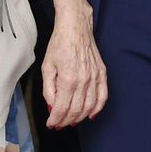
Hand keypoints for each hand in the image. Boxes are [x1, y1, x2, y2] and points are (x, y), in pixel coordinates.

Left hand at [42, 5, 107, 128]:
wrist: (76, 27)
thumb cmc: (60, 44)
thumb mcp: (47, 66)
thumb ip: (48, 89)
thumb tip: (52, 106)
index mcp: (67, 78)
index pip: (62, 108)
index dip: (55, 119)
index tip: (51, 124)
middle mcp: (83, 80)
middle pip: (76, 110)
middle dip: (66, 121)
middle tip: (59, 124)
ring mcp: (94, 77)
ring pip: (89, 106)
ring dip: (80, 118)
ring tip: (71, 121)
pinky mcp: (102, 73)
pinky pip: (103, 96)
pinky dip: (98, 108)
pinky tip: (91, 115)